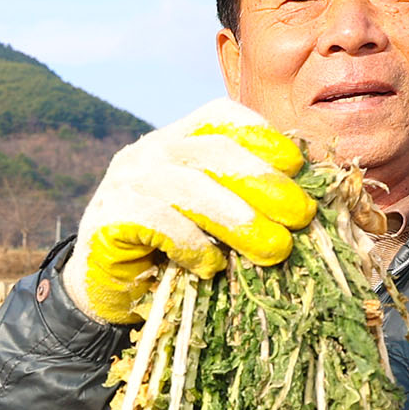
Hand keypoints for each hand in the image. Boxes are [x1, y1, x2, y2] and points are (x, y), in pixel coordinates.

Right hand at [64, 98, 318, 323]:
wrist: (104, 292)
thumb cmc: (170, 253)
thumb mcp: (211, 219)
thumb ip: (243, 201)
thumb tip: (304, 205)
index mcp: (175, 141)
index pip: (219, 118)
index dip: (260, 134)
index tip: (296, 164)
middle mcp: (148, 153)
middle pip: (212, 152)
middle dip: (263, 181)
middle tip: (300, 215)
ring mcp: (124, 183)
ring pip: (190, 188)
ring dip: (239, 218)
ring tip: (275, 249)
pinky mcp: (108, 219)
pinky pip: (159, 224)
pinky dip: (193, 246)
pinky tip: (212, 268)